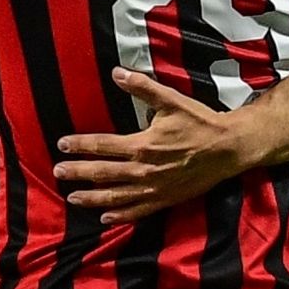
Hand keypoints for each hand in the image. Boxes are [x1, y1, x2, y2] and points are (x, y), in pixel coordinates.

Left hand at [52, 68, 251, 223]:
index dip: (80, 145)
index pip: (103, 146)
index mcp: (143, 145)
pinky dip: (121, 215)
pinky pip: (139, 211)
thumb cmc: (200, 123)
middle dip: (78, 173)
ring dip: (92, 198)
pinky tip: (105, 217)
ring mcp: (155, 188)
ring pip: (117, 196)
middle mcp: (145, 169)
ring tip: (72, 198)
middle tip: (57, 172)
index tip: (62, 145)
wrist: (230, 148)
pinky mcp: (166, 199)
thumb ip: (142, 87)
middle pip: (103, 173)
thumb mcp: (171, 101)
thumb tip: (116, 72)